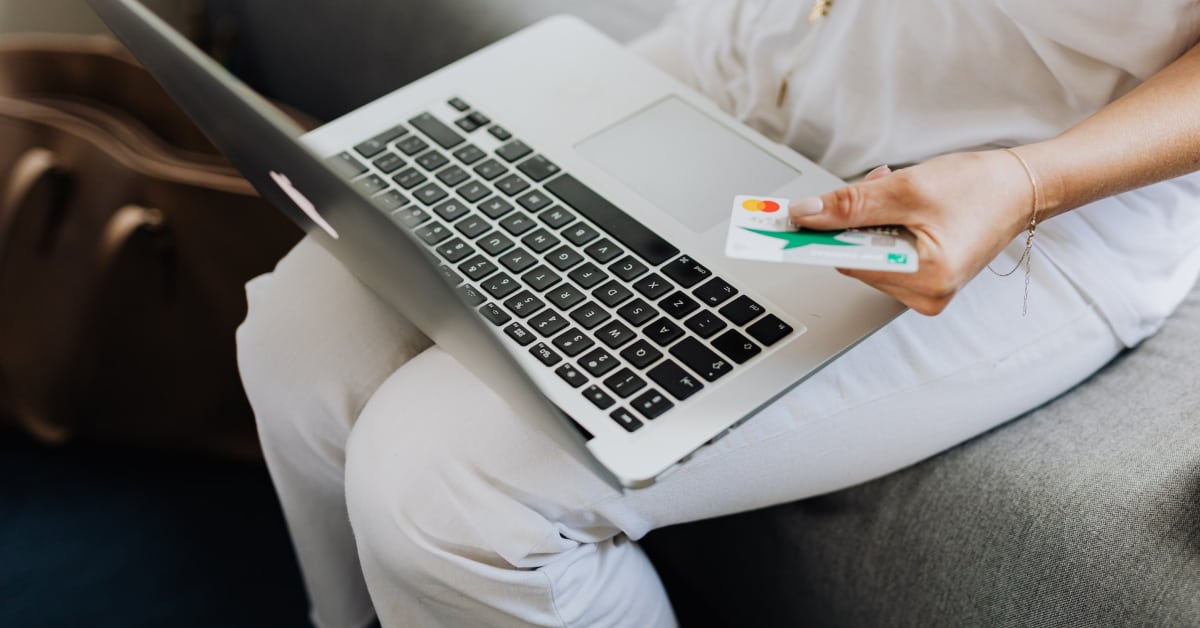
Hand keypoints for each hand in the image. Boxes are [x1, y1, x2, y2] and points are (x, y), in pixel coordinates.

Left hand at [788, 150, 1035, 314]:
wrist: (1021, 188)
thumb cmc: (979, 187)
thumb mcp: (908, 188)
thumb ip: (852, 204)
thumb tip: (804, 215)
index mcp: (927, 279)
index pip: (848, 262)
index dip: (816, 238)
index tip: (779, 228)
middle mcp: (925, 296)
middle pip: (854, 258)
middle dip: (854, 219)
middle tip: (876, 186)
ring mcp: (925, 292)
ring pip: (865, 254)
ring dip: (869, 219)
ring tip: (899, 192)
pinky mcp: (924, 281)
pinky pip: (882, 254)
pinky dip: (883, 226)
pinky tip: (904, 205)